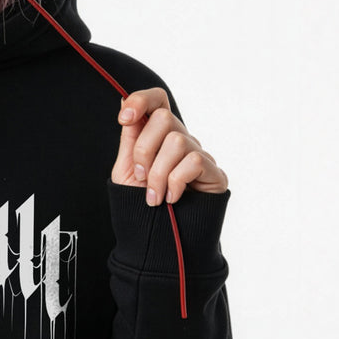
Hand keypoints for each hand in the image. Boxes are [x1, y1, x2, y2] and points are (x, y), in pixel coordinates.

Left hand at [113, 88, 228, 204]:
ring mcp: (199, 156)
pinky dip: (176, 182)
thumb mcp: (127, 169)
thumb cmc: (142, 204)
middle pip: (164, 118)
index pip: (158, 100)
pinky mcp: (215, 173)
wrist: (157, 239)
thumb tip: (123, 99)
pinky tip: (172, 198)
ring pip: (177, 141)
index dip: (141, 100)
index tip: (123, 118)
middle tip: (141, 177)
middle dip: (144, 150)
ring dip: (158, 173)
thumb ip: (130, 137)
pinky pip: (194, 161)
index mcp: (159, 137)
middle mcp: (181, 140)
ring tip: (154, 196)